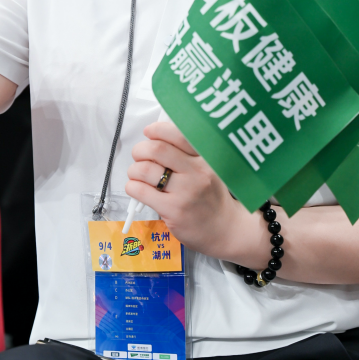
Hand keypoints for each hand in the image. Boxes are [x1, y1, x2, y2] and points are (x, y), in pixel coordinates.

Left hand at [125, 121, 255, 259]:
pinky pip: (141, 191)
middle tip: (139, 155)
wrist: (226, 229)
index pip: (178, 134)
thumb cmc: (212, 198)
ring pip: (145, 170)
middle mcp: (197, 172)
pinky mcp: (173, 210)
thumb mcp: (210, 169)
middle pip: (157, 149)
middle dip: (140, 149)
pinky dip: (132, 187)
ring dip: (134, 170)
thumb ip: (188, 153)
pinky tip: (137, 189)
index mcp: (205, 158)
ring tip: (137, 175)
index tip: (149, 132)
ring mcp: (185, 192)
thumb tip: (157, 138)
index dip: (158, 130)